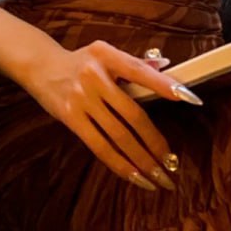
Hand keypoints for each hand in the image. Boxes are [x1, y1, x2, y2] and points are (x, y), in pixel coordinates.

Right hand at [23, 40, 195, 190]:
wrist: (40, 65)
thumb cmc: (80, 60)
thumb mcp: (104, 52)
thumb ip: (134, 62)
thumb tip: (165, 66)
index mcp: (107, 55)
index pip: (141, 71)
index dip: (166, 85)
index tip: (190, 98)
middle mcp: (95, 76)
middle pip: (133, 115)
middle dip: (156, 143)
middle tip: (174, 164)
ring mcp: (82, 98)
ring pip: (118, 137)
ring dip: (142, 161)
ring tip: (160, 178)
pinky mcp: (71, 118)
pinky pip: (100, 147)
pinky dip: (120, 165)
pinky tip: (136, 177)